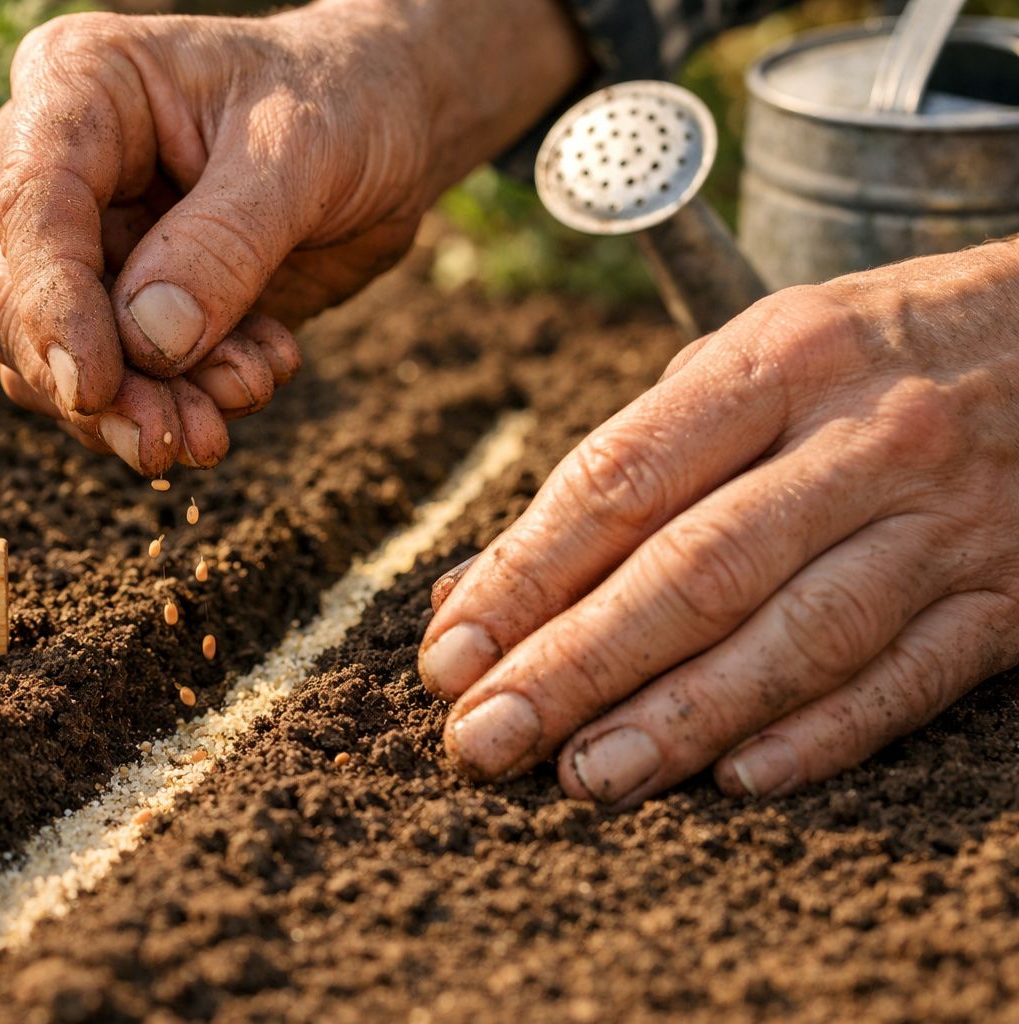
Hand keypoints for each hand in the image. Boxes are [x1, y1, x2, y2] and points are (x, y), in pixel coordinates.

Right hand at [0, 0, 588, 473]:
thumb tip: (152, 343)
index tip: (94, 389)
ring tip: (235, 406)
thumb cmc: (346, 100)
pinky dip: (184, 401)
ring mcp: (91, 241)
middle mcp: (61, 166)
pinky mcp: (129, 305)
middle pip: (20, 300)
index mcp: (80, 86)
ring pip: (62, 358)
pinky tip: (259, 371)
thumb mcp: (303, 153)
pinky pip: (124, 380)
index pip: (32, 208)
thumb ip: (226, 245)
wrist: (390, 126)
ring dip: (142, 409)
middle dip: (96, 386)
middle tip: (167, 442)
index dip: (52, 307)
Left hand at [422, 242, 1018, 805]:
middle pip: (696, 569)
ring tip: (584, 778)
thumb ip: (622, 467)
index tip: (450, 656)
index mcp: (778, 360)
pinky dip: (824, 734)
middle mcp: (861, 438)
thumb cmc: (878, 351)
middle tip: (483, 742)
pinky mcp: (1011, 597)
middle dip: (576, 664)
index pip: (622, 479)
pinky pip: (910, 676)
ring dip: (682, 716)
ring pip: (800, 634)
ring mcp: (945, 521)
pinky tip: (740, 782)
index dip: (525, 576)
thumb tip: (476, 587)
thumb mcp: (752, 362)